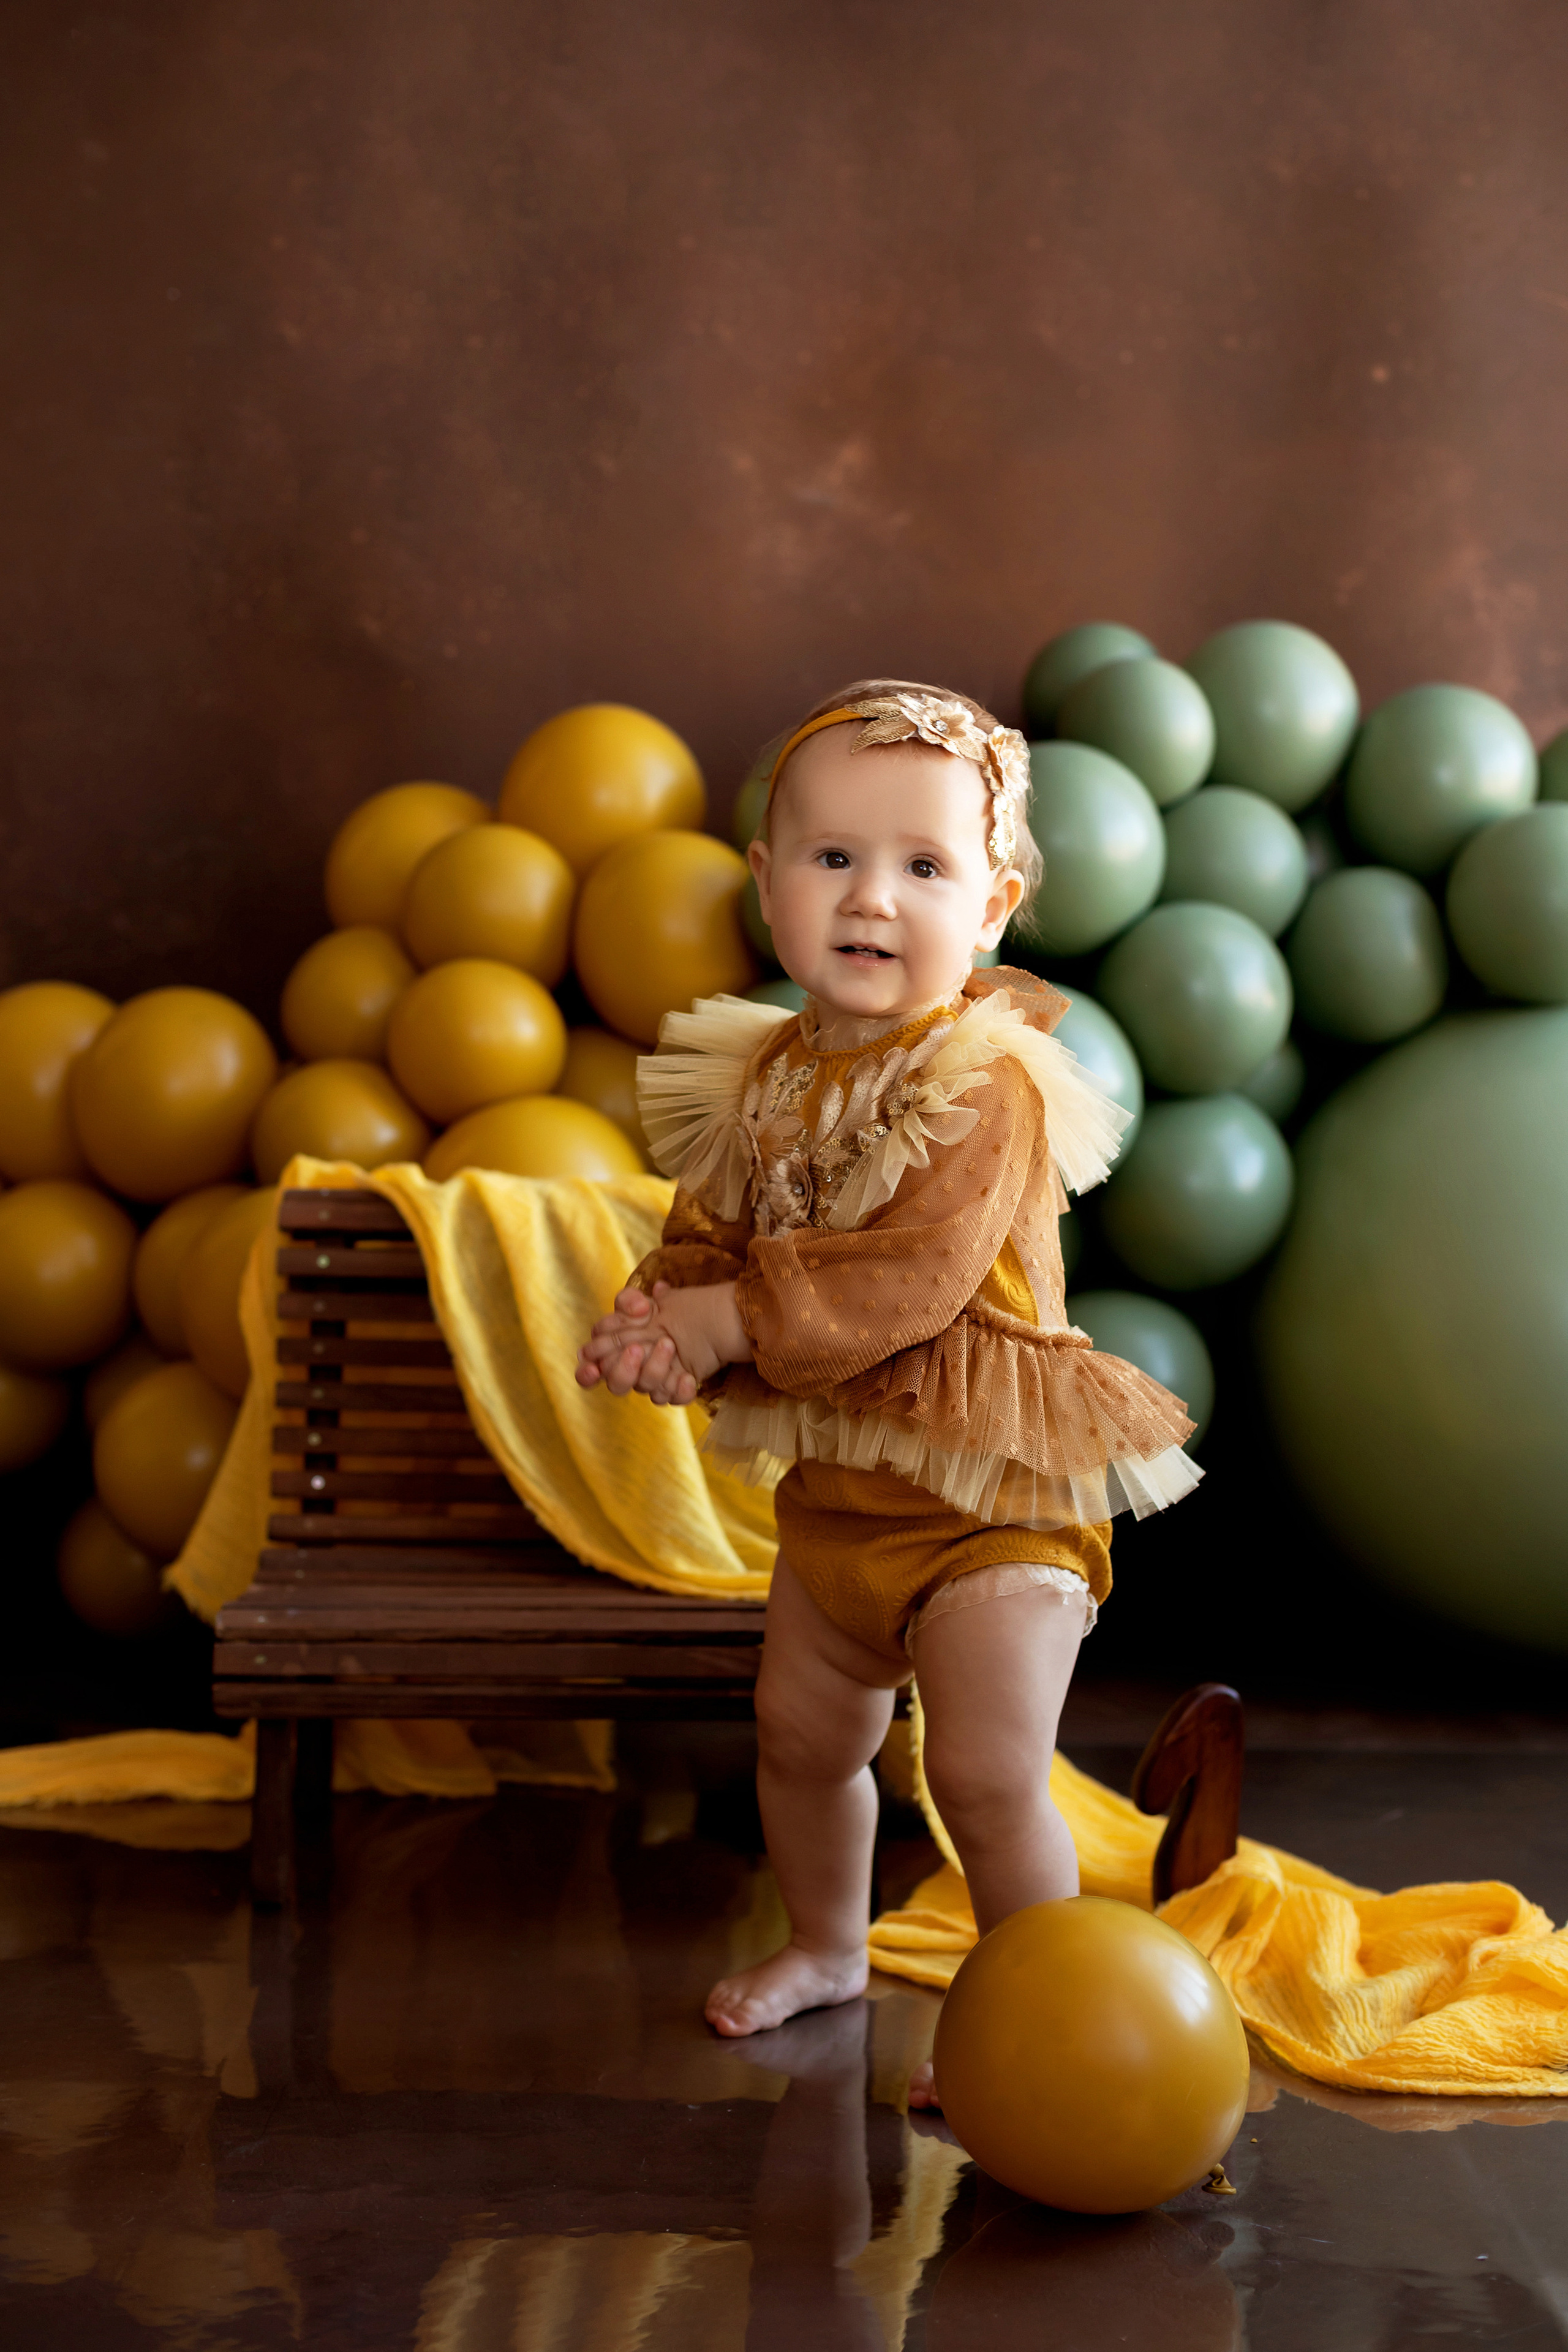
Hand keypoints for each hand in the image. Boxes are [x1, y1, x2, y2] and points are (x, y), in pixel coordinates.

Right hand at [576, 1280, 750, 1407]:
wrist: (700, 1320)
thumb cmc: (660, 1313)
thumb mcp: (641, 1301)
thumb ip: (629, 1300)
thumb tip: (637, 1307)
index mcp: (613, 1355)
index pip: (590, 1371)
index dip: (587, 1373)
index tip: (592, 1369)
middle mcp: (631, 1373)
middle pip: (616, 1385)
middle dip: (623, 1369)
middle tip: (636, 1348)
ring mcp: (654, 1383)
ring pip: (647, 1390)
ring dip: (655, 1369)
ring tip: (669, 1345)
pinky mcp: (675, 1390)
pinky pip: (675, 1399)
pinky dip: (680, 1390)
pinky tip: (688, 1378)